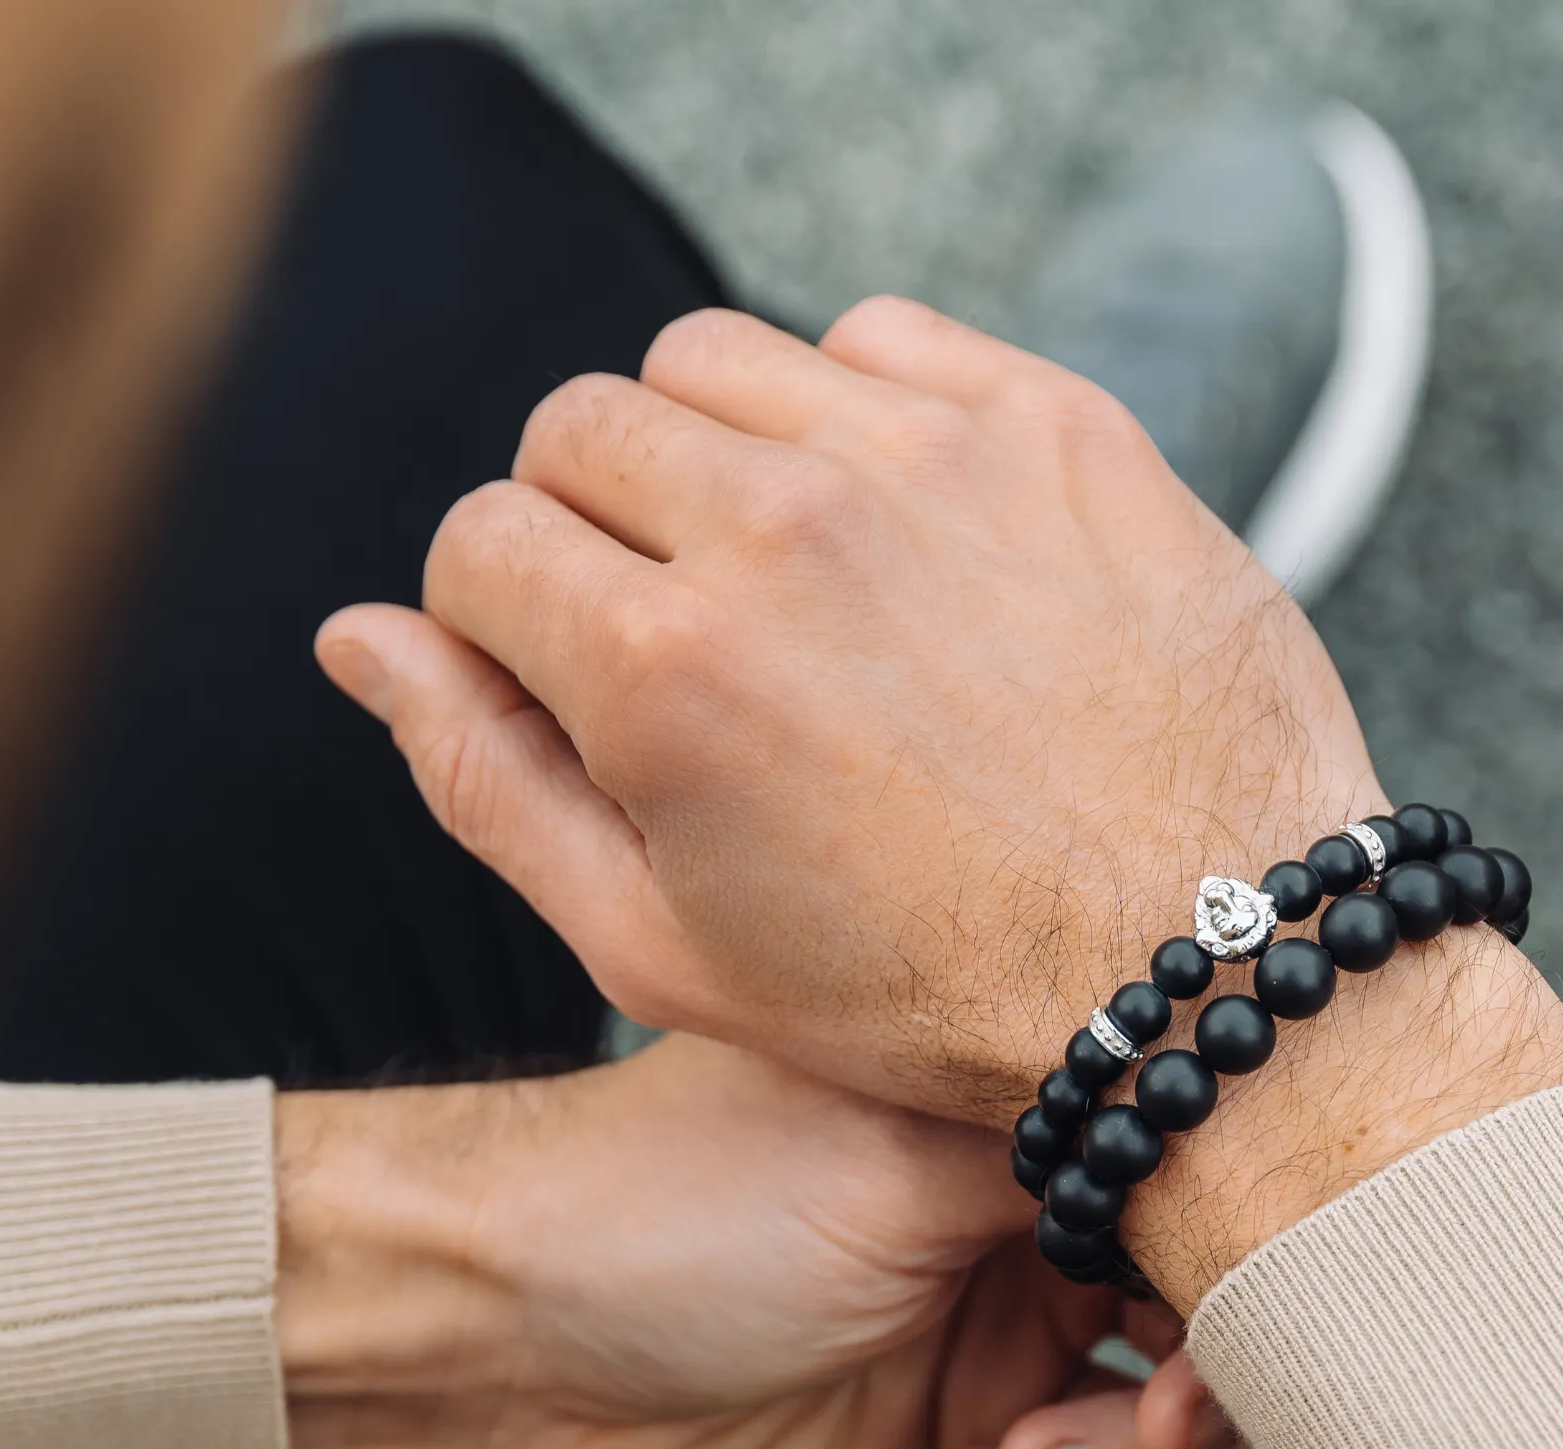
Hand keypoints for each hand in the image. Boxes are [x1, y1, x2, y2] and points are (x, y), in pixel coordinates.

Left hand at [275, 1033, 1246, 1448]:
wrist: (502, 1335)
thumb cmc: (674, 1204)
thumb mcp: (894, 1166)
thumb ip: (1072, 1162)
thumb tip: (1227, 1129)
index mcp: (1014, 1102)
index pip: (1202, 1171)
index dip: (1249, 1259)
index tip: (1239, 1336)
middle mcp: (1023, 1204)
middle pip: (1209, 1305)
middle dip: (1202, 1391)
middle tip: (1141, 1435)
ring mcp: (994, 1320)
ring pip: (1160, 1419)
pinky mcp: (956, 1428)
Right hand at [317, 299, 1383, 1120]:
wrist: (1203, 965)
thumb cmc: (931, 995)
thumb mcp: (669, 950)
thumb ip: (487, 782)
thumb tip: (359, 640)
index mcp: (663, 668)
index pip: (481, 543)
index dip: (509, 616)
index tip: (578, 669)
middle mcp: (784, 530)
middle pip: (583, 429)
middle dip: (595, 527)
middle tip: (687, 630)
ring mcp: (930, 457)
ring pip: (720, 361)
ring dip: (717, 454)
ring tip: (793, 578)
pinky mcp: (1055, 425)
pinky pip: (882, 339)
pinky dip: (856, 408)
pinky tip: (899, 523)